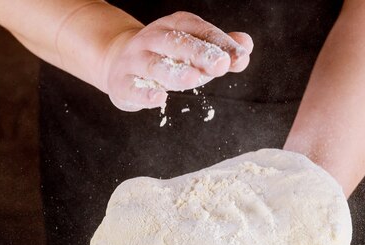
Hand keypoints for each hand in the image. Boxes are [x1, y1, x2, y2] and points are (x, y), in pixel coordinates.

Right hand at [101, 11, 252, 110]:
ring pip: (155, 65)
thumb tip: (247, 45)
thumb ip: (221, 48)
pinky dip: (145, 93)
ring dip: (175, 72)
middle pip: (176, 43)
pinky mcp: (121, 83)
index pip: (199, 31)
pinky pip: (133, 88)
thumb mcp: (194, 48)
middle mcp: (152, 39)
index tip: (240, 58)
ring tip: (193, 80)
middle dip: (200, 54)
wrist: (118, 61)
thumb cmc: (167, 57)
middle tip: (221, 66)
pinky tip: (159, 98)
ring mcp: (134, 60)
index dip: (220, 43)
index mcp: (174, 25)